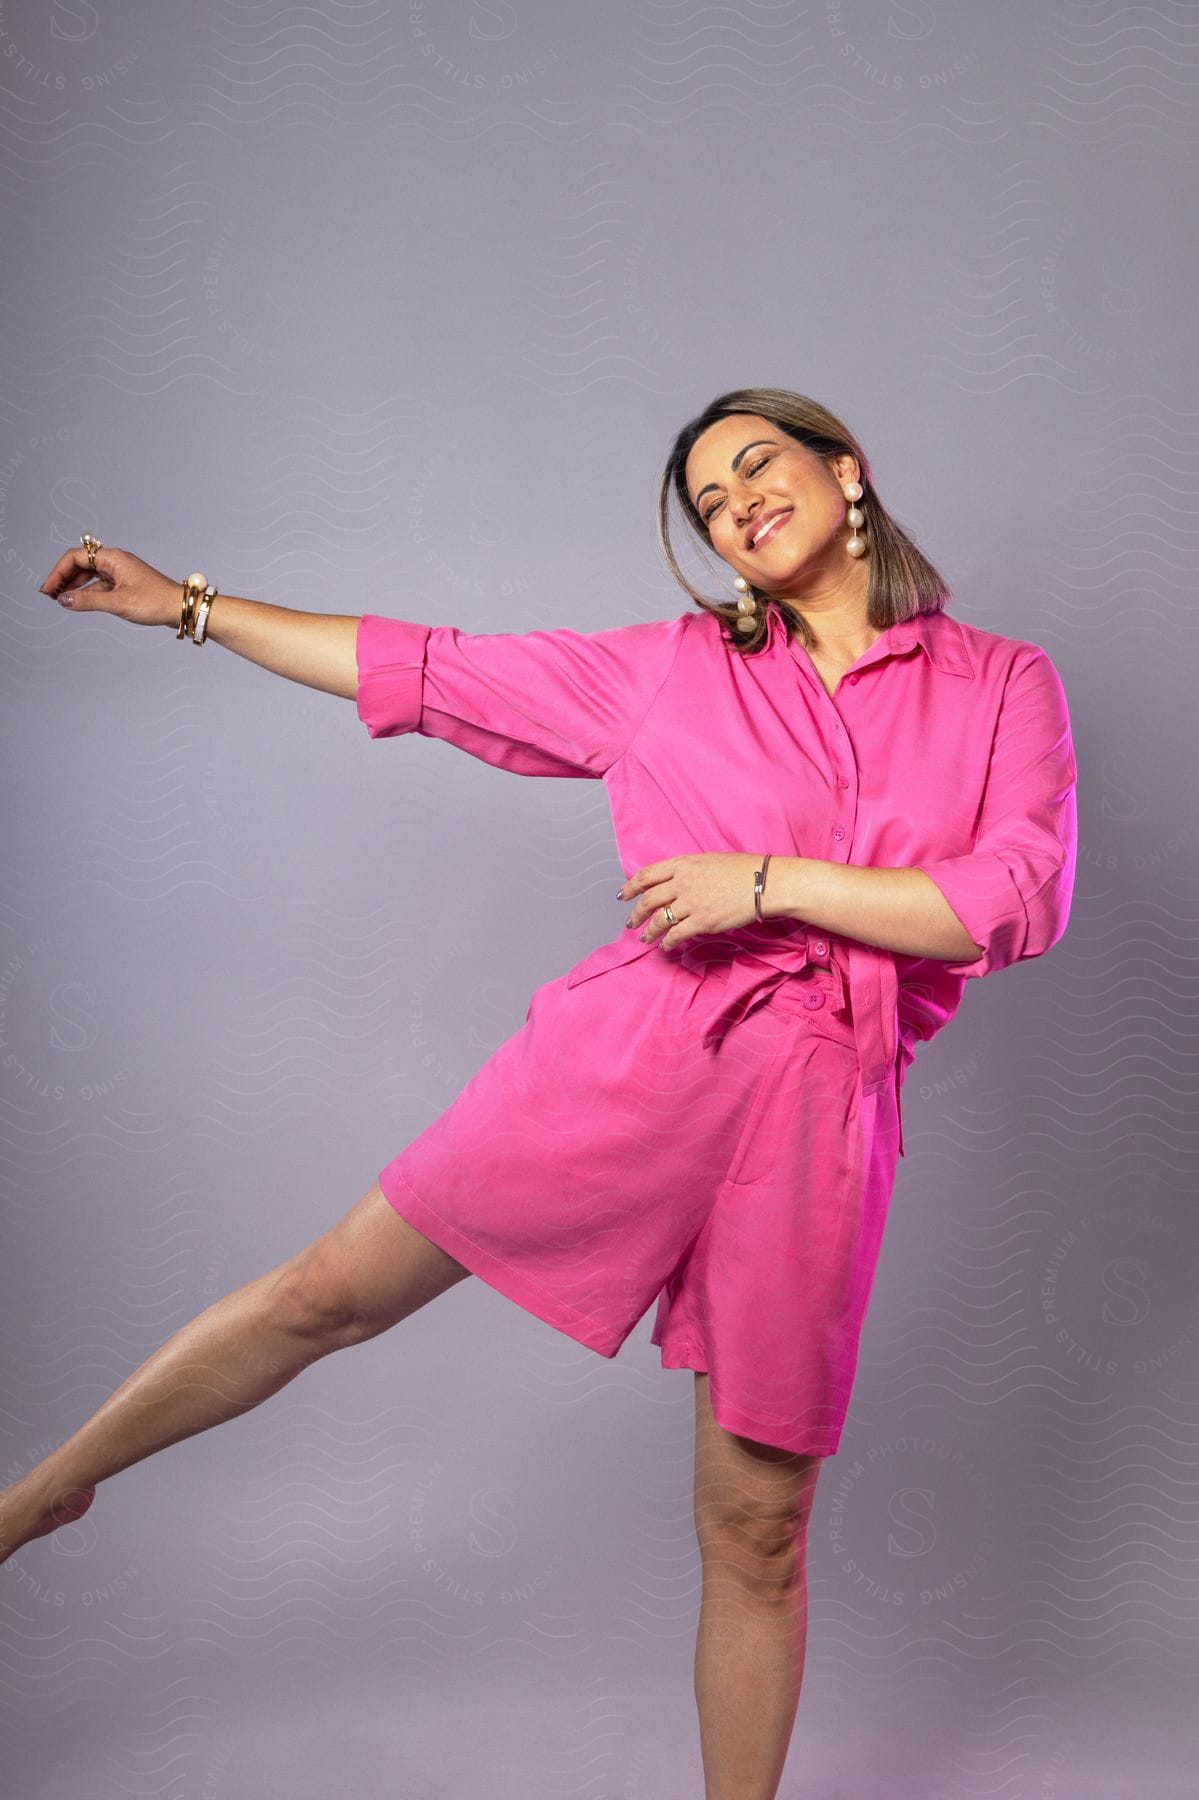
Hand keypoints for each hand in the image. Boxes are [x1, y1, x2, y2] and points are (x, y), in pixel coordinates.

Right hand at [38, 545, 182, 628]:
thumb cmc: (155, 602)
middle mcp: (115, 562)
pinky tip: (78, 602)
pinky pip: (100, 585)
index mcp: (113, 558)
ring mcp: (121, 573)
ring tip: (60, 600)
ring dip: (74, 586)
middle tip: (49, 595)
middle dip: (63, 578)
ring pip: (90, 576)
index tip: (48, 588)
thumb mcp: (118, 602)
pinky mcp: (125, 585)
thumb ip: (88, 601)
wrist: (181, 608)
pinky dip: (87, 593)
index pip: (75, 557)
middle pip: (81, 565)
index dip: (58, 572)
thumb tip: (64, 600)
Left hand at [618, 853, 767, 951]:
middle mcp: (682, 882)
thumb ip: (688, 870)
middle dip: (636, 914)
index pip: (647, 875)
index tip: (623, 895)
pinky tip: (666, 947)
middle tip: (631, 923)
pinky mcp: (702, 921)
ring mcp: (691, 902)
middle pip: (649, 900)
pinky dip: (668, 942)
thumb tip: (675, 882)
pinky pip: (676, 934)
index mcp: (683, 864)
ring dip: (649, 932)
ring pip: (659, 920)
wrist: (763, 883)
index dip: (631, 886)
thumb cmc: (743, 869)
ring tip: (645, 939)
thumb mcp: (709, 860)